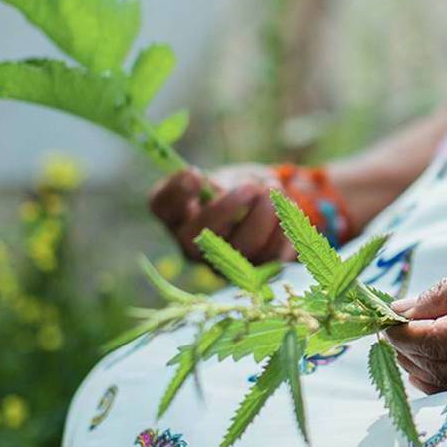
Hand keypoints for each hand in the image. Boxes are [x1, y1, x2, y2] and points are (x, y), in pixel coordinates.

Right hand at [148, 164, 294, 264]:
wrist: (263, 212)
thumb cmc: (235, 190)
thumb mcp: (223, 179)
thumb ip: (217, 183)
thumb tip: (205, 185)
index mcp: (177, 214)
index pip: (161, 205)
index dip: (176, 192)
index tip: (196, 174)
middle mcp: (192, 245)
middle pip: (195, 237)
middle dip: (227, 207)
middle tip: (250, 186)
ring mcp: (223, 264)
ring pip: (241, 247)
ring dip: (264, 214)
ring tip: (274, 191)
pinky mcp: (255, 272)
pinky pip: (272, 254)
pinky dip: (283, 228)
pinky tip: (285, 210)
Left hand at [384, 224, 446, 393]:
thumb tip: (399, 313)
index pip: (433, 341)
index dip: (399, 333)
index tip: (379, 317)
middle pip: (437, 369)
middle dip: (404, 350)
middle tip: (387, 326)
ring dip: (420, 368)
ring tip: (407, 339)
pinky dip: (445, 377)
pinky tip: (435, 354)